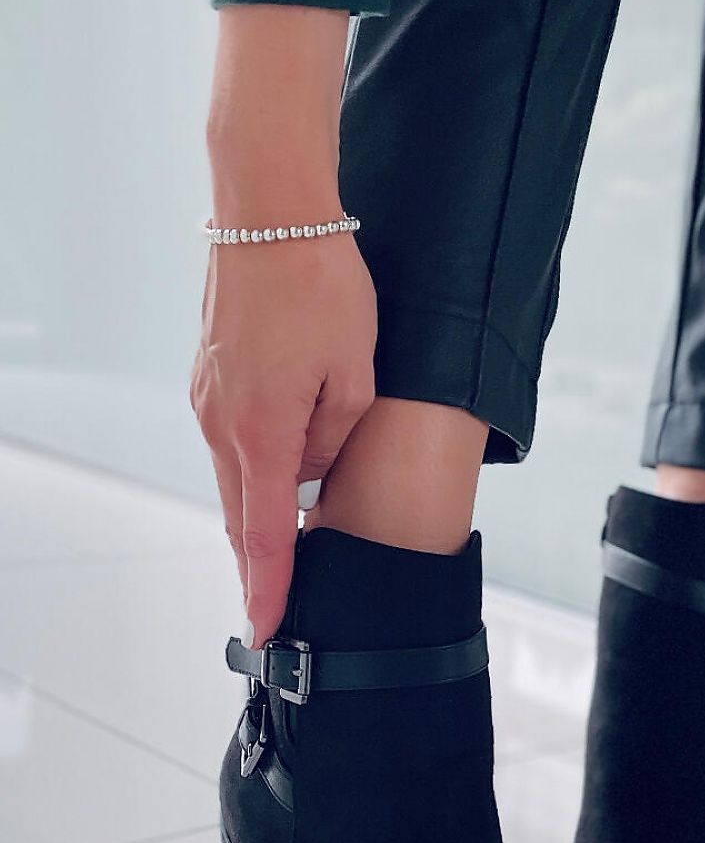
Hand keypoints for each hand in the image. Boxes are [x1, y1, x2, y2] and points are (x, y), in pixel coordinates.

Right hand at [190, 229, 376, 646]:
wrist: (270, 214)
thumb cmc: (320, 285)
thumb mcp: (356, 373)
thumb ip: (336, 439)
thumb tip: (315, 474)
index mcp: (262, 432)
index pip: (266, 535)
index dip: (267, 588)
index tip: (265, 629)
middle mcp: (222, 424)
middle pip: (242, 516)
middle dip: (261, 562)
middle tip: (281, 602)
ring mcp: (208, 400)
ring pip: (237, 477)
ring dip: (262, 509)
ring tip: (294, 538)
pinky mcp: (209, 378)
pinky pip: (233, 441)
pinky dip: (256, 467)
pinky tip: (282, 468)